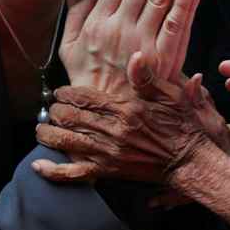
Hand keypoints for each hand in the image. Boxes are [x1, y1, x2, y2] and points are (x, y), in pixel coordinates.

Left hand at [33, 54, 227, 183]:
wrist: (190, 161)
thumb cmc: (183, 126)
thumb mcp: (172, 95)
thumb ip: (149, 77)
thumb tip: (136, 55)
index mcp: (126, 109)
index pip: (85, 97)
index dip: (67, 92)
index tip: (60, 90)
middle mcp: (113, 131)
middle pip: (71, 117)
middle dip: (55, 111)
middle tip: (51, 107)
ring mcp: (108, 153)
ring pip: (67, 141)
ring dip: (48, 134)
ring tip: (41, 129)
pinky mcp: (109, 171)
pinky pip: (75, 173)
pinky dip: (54, 171)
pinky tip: (39, 166)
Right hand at [60, 0, 201, 92]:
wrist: (106, 118)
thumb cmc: (87, 81)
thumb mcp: (70, 48)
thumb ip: (75, 15)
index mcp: (98, 24)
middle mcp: (120, 30)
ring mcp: (143, 44)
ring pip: (162, 0)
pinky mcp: (162, 61)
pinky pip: (177, 28)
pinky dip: (186, 6)